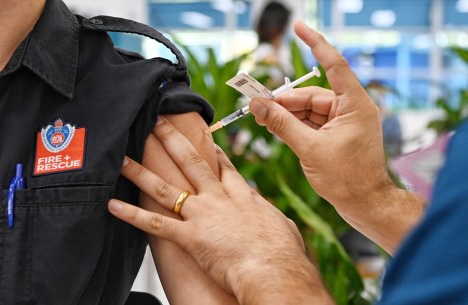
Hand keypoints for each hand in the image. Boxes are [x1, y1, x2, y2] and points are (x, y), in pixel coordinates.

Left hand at [108, 117, 331, 304]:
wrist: (274, 270)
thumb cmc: (284, 255)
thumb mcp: (284, 229)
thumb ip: (275, 221)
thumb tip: (278, 223)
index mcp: (243, 196)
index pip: (224, 167)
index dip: (211, 151)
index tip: (202, 138)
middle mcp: (218, 199)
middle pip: (190, 162)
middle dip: (171, 140)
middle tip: (157, 124)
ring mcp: (202, 215)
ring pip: (165, 187)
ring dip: (141, 171)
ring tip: (123, 157)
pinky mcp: (190, 236)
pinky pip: (155, 224)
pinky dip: (132, 215)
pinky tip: (113, 205)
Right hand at [249, 21, 423, 252]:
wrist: (364, 204)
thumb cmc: (347, 179)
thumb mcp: (309, 149)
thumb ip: (281, 124)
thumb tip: (257, 105)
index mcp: (354, 105)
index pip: (334, 65)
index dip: (315, 44)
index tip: (298, 27)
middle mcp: (349, 108)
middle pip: (310, 93)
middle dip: (282, 99)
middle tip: (255, 102)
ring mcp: (342, 121)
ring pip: (307, 108)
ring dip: (284, 112)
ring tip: (259, 116)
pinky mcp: (334, 134)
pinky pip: (309, 121)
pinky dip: (291, 123)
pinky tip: (273, 125)